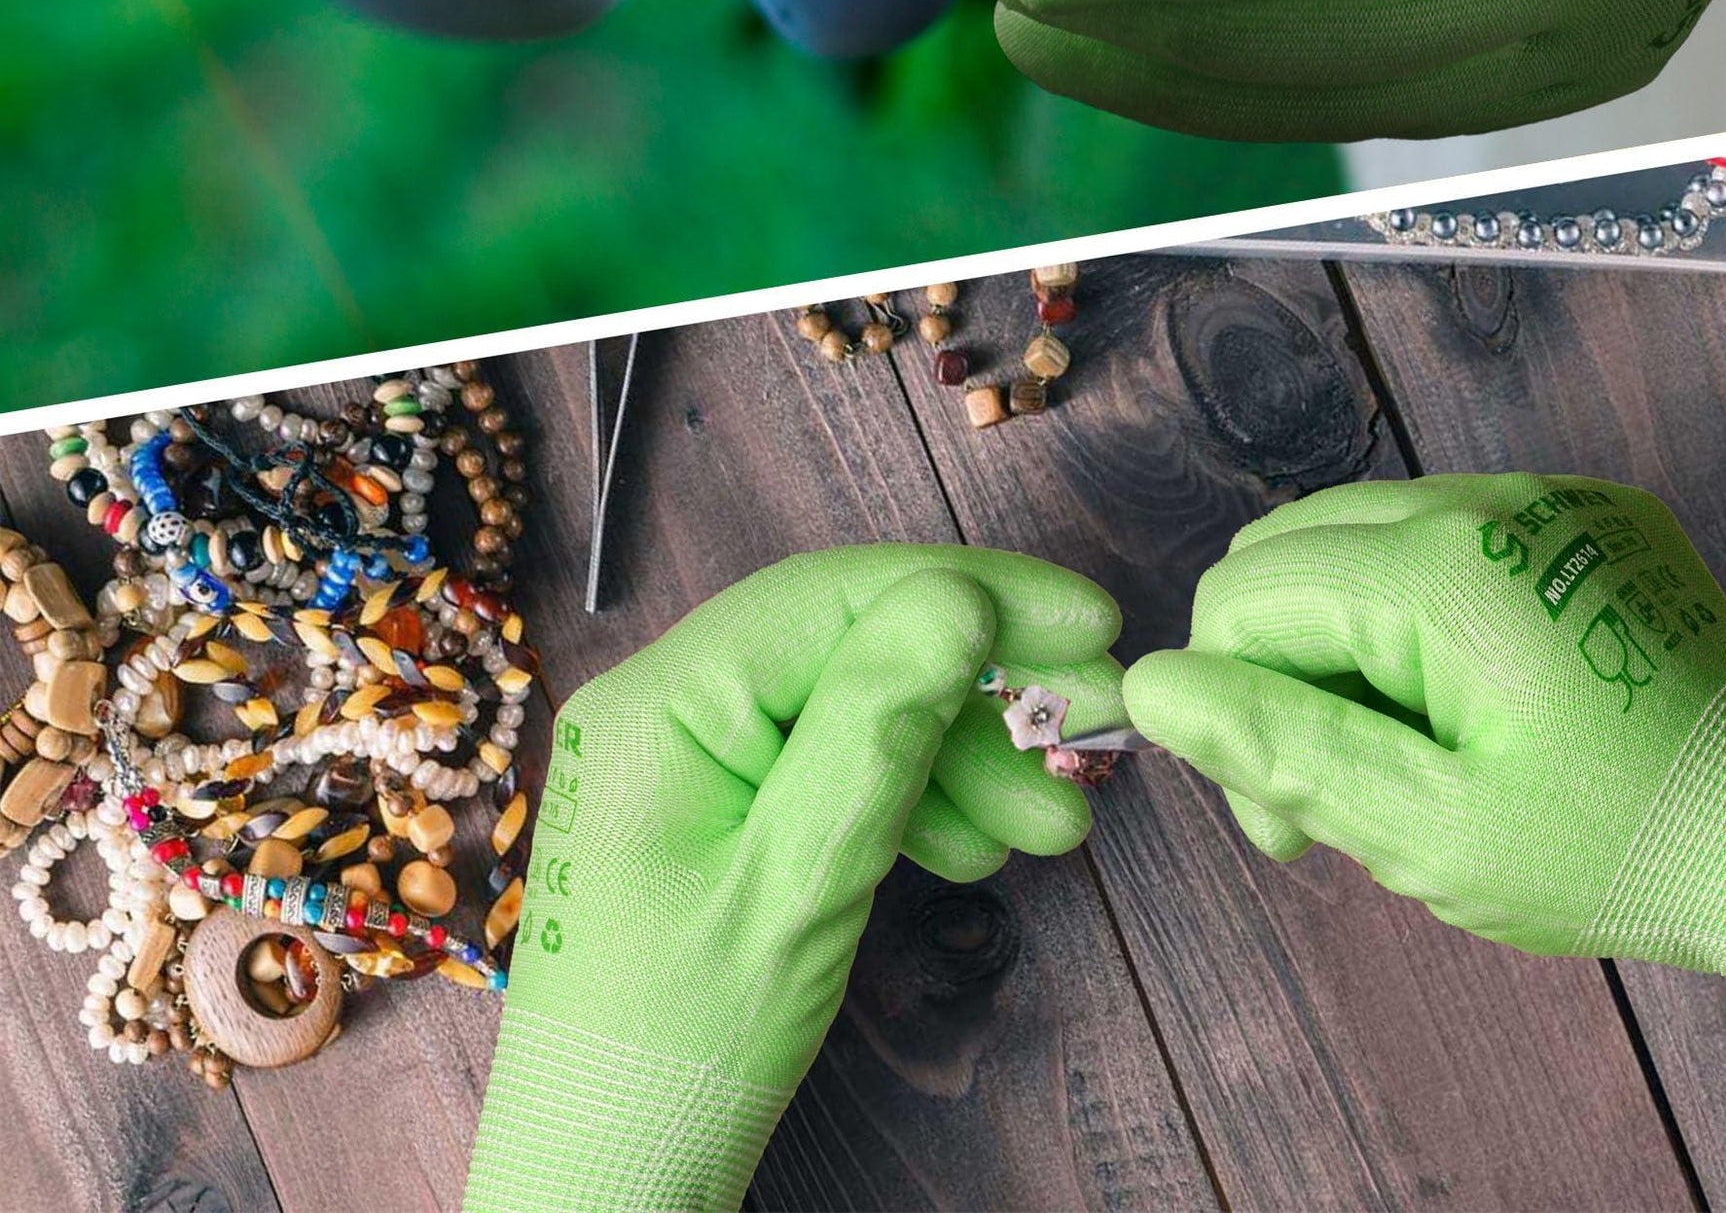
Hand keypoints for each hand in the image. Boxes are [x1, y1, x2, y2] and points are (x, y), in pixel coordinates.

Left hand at [465, 544, 1121, 1212]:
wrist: (606, 1189)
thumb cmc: (679, 1053)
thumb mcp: (800, 883)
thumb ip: (876, 727)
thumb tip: (959, 597)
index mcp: (661, 702)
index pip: (834, 598)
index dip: (977, 594)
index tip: (1093, 624)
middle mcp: (665, 706)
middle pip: (850, 648)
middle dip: (980, 686)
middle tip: (1098, 721)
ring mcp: (688, 760)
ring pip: (852, 713)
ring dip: (962, 757)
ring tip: (1052, 830)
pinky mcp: (715, 813)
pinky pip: (828, 771)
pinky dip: (912, 800)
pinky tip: (978, 848)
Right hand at [1124, 475, 1725, 1116]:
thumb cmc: (1611, 849)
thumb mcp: (1428, 831)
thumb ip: (1279, 749)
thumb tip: (1149, 687)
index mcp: (1435, 572)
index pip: (1240, 599)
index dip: (1231, 708)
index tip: (1293, 825)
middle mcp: (1480, 498)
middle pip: (1288, 551)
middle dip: (1279, 665)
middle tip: (1341, 791)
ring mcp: (1542, 495)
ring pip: (1360, 535)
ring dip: (1346, 635)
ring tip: (1415, 746)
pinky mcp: (1587, 512)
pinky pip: (1450, 531)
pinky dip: (1423, 608)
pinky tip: (1485, 697)